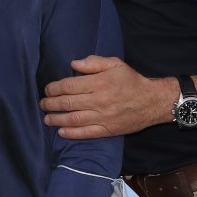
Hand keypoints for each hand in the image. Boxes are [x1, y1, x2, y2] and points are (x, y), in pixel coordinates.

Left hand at [40, 55, 172, 139]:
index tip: (48, 89)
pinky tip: (61, 132)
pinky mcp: (108, 130)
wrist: (153, 101)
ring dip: (56, 119)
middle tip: (43, 104)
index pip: (69, 86)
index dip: (54, 88)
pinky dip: (71, 133)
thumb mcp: (115, 64)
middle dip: (51, 104)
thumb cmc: (131, 80)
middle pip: (68, 103)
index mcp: (100, 83)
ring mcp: (103, 117)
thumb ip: (94, 62)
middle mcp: (99, 101)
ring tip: (47, 118)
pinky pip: (86, 133)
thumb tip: (73, 64)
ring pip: (73, 119)